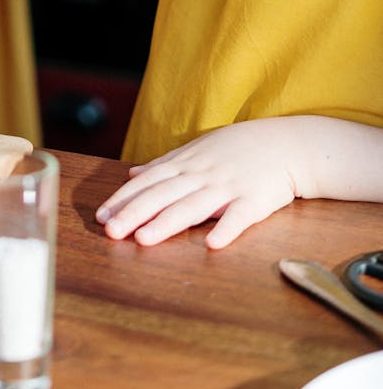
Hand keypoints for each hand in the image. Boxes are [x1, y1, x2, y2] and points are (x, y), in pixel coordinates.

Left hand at [95, 119, 305, 249]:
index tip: (101, 215)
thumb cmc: (239, 148)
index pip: (149, 182)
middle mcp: (202, 173)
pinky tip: (211, 245)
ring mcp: (228, 186)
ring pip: (193, 206)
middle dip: (134, 213)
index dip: (124, 199)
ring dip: (167, 223)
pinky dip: (226, 229)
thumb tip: (133, 174)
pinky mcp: (256, 200)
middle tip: (110, 231)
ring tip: (144, 239)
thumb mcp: (198, 149)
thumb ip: (165, 164)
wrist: (288, 144)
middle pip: (163, 195)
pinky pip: (239, 217)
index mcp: (187, 162)